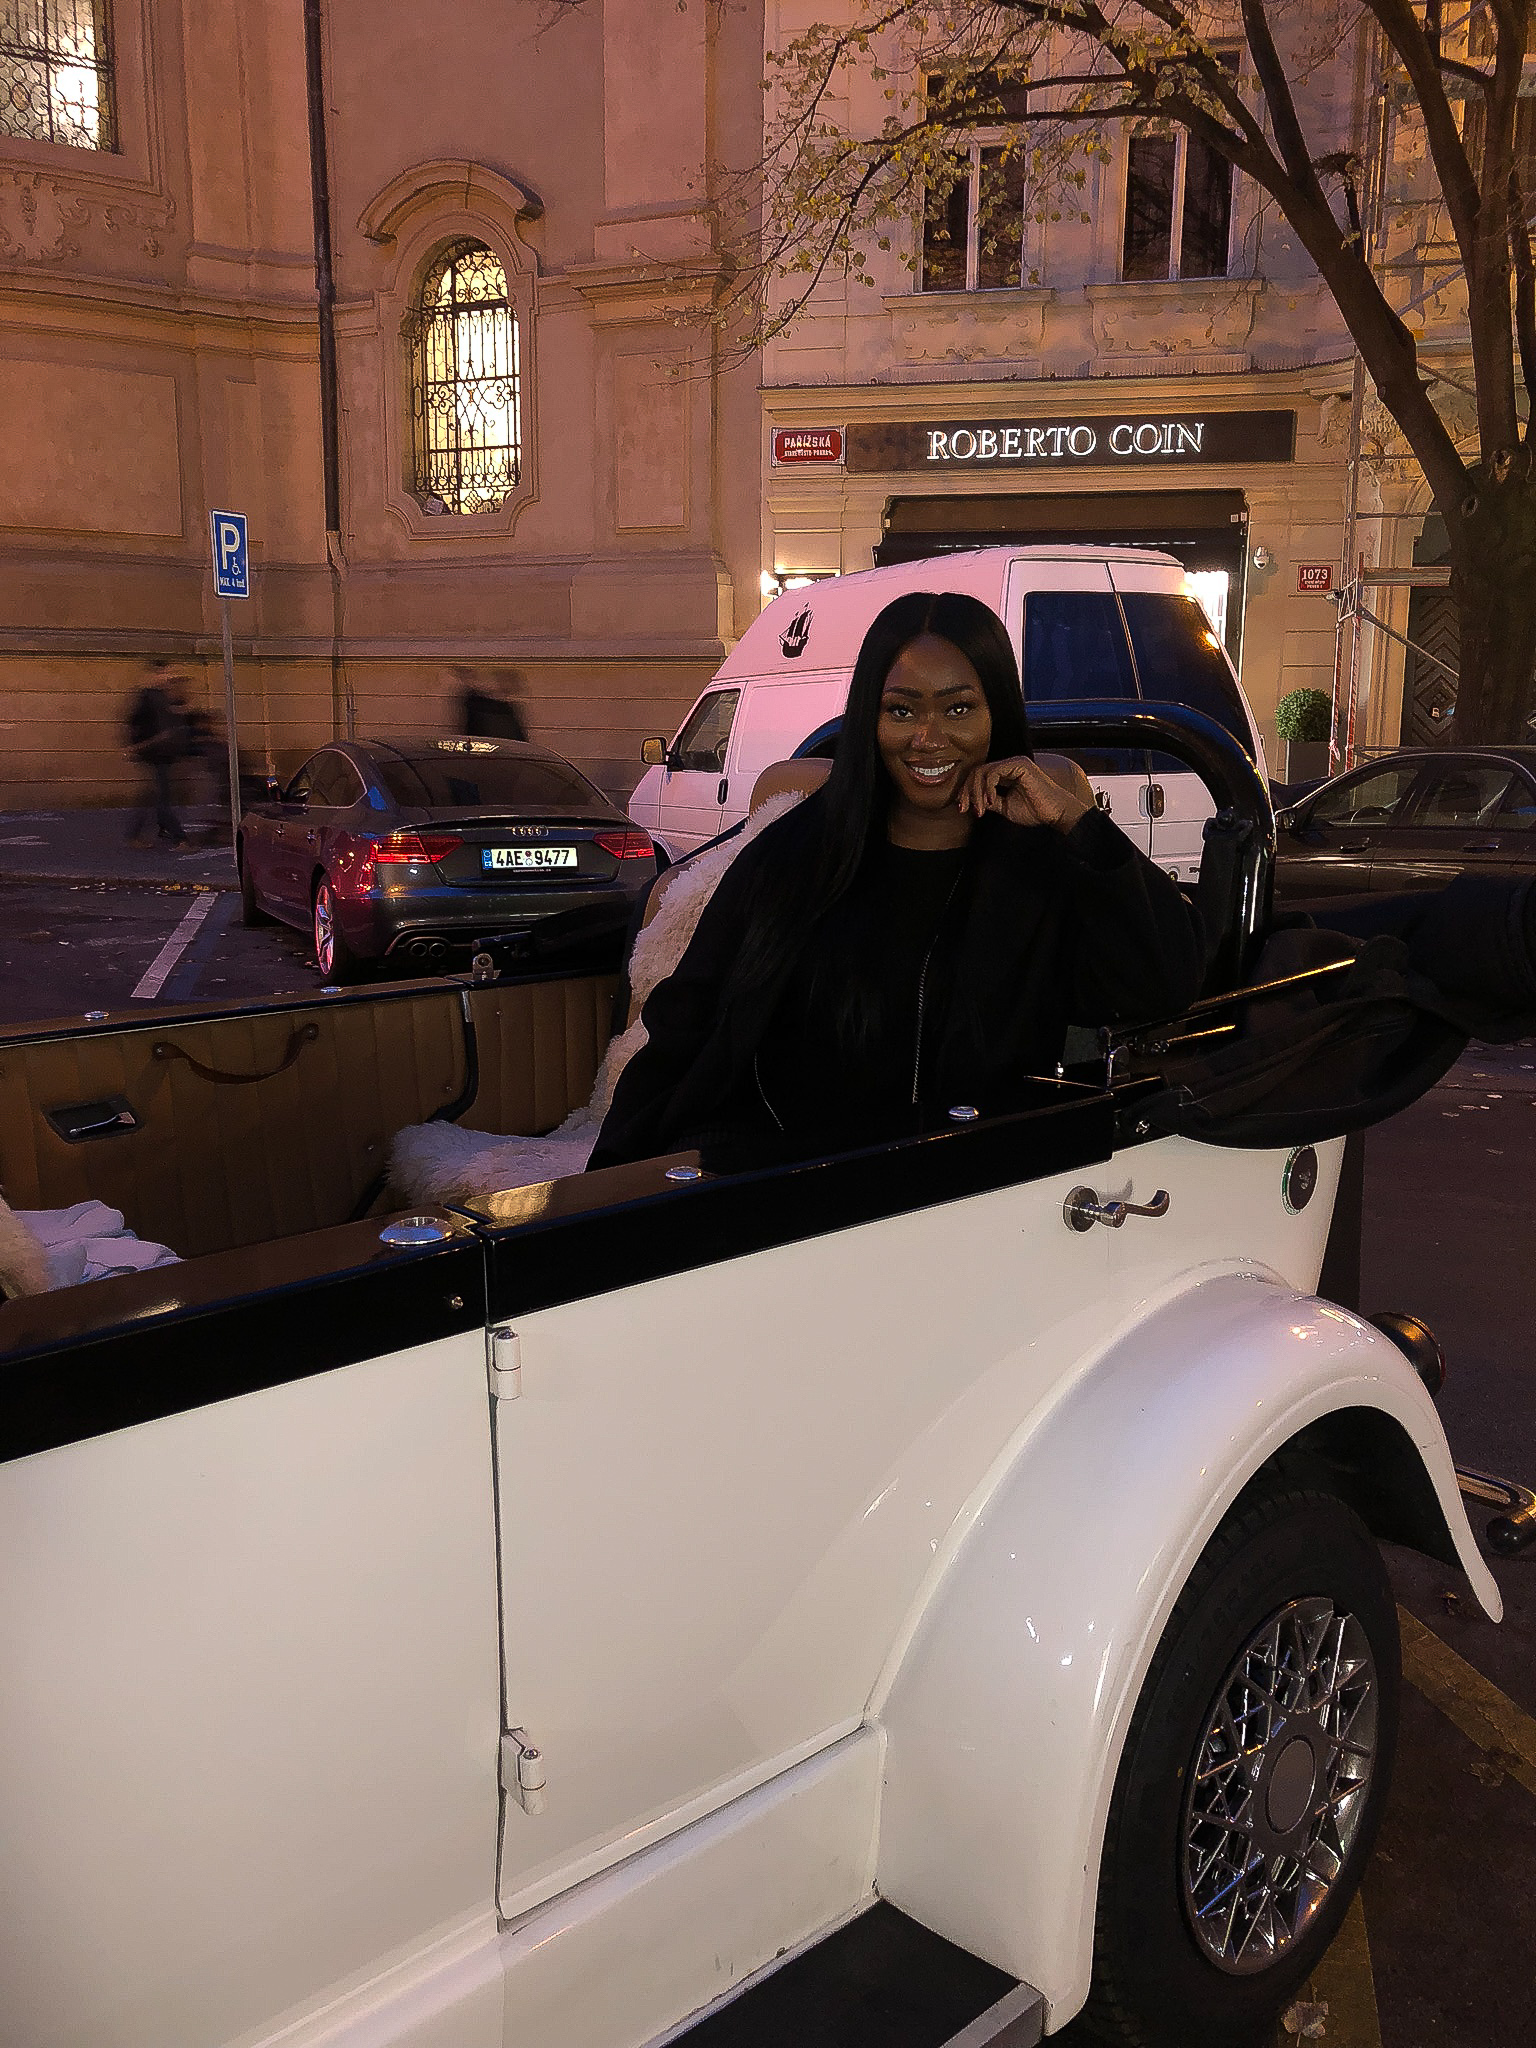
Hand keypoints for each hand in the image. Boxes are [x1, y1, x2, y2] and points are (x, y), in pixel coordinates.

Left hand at [957, 755, 1092, 832]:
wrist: (1055, 813)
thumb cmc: (1035, 811)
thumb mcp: (1005, 807)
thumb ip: (990, 801)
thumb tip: (972, 800)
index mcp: (1006, 773)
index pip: (978, 777)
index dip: (967, 792)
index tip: (963, 809)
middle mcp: (1009, 765)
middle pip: (976, 772)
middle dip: (967, 792)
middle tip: (965, 809)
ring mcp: (1014, 763)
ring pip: (982, 772)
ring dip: (976, 792)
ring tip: (981, 809)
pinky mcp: (1019, 765)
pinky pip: (993, 773)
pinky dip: (987, 788)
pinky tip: (991, 801)